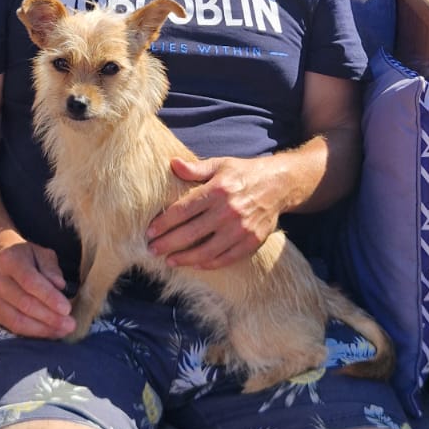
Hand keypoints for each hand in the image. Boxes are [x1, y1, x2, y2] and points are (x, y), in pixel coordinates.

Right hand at [0, 240, 75, 337]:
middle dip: (50, 317)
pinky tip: (49, 332)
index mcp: (9, 260)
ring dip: (43, 328)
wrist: (3, 262)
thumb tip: (60, 286)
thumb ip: (52, 269)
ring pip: (17, 319)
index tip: (67, 309)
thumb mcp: (43, 254)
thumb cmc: (29, 258)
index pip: (30, 281)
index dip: (49, 297)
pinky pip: (13, 327)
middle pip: (24, 303)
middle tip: (70, 324)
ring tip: (62, 331)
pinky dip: (33, 332)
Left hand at [146, 155, 281, 267]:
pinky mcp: (252, 241)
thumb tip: (173, 164)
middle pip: (191, 233)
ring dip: (185, 259)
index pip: (183, 210)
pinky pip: (226, 258)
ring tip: (169, 261)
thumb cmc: (244, 173)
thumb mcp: (220, 164)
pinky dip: (208, 264)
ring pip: (207, 251)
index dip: (164, 223)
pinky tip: (195, 264)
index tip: (149, 232)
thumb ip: (196, 168)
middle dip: (168, 244)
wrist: (279, 184)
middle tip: (152, 250)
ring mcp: (241, 228)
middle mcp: (229, 210)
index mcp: (218, 190)